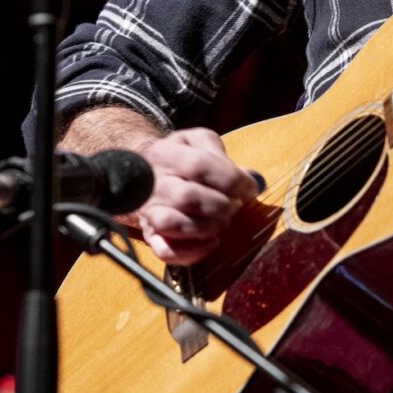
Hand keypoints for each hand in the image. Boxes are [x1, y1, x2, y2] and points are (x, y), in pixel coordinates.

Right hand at [135, 128, 259, 264]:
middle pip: (187, 197)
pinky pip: (165, 251)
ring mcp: (148, 211)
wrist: (143, 173)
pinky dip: (192, 251)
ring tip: (223, 222)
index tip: (249, 188)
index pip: (198, 165)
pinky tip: (212, 242)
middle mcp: (151, 184)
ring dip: (207, 227)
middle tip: (234, 206)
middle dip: (220, 204)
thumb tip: (244, 175)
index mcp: (164, 154)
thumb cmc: (181, 157)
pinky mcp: (150, 236)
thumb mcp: (198, 141)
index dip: (230, 178)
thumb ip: (218, 151)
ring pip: (172, 224)